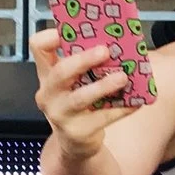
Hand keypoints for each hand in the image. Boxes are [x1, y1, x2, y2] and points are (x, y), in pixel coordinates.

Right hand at [29, 24, 134, 156]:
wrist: (76, 142)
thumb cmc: (78, 102)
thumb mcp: (74, 82)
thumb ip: (87, 64)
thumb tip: (120, 42)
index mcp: (47, 74)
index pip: (38, 47)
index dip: (50, 37)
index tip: (68, 32)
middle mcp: (48, 93)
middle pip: (60, 72)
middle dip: (83, 60)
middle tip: (105, 51)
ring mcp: (60, 114)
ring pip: (80, 97)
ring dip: (103, 86)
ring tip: (123, 77)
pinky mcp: (76, 132)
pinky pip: (101, 118)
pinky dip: (121, 109)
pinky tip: (136, 102)